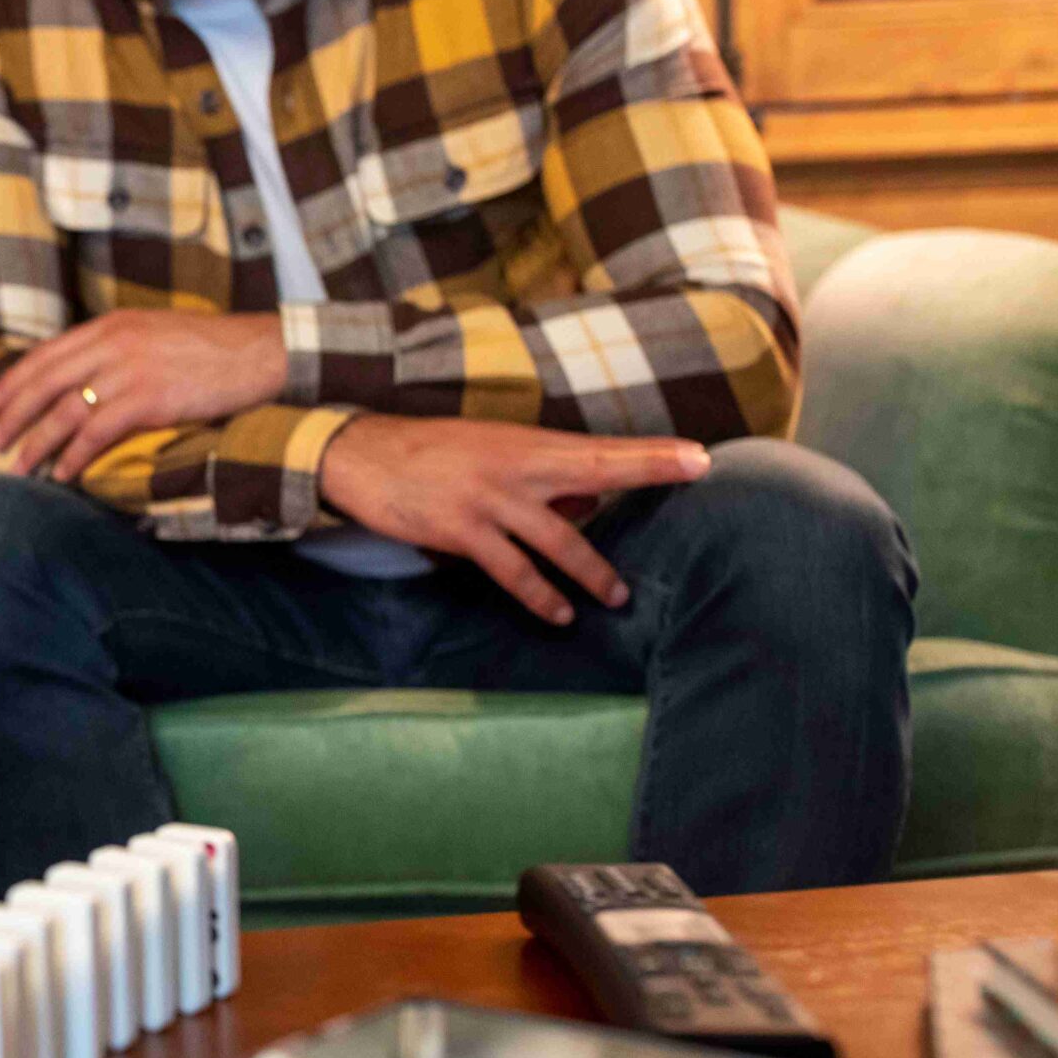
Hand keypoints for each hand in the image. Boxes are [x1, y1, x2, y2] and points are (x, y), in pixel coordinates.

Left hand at [0, 311, 285, 482]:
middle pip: (46, 382)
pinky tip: (64, 473)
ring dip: (37, 443)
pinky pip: (96, 432)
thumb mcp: (155, 333)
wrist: (258, 352)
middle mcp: (113, 343)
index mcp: (112, 324)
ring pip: (64, 411)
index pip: (47, 354)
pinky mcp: (148, 400)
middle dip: (14, 415)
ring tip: (20, 467)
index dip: (14, 380)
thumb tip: (86, 374)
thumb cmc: (211, 348)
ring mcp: (129, 371)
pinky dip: (75, 456)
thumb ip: (117, 347)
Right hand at [318, 414, 711, 623]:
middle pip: (596, 469)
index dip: (650, 452)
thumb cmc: (426, 452)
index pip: (599, 448)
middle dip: (648, 470)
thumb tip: (588, 506)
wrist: (359, 453)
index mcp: (525, 444)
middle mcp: (515, 466)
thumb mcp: (488, 452)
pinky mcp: (462, 529)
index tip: (697, 454)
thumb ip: (539, 477)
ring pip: (559, 537)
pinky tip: (560, 613)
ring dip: (593, 570)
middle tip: (697, 470)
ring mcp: (490, 498)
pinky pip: (512, 570)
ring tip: (618, 596)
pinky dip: (539, 594)